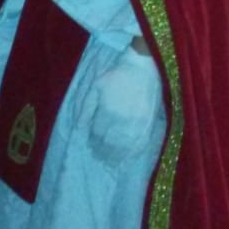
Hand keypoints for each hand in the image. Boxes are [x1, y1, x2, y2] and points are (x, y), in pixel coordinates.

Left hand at [76, 47, 161, 164]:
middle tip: (98, 156)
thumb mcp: (96, 86)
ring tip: (110, 162)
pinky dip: (133, 154)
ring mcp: (137, 124)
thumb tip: (79, 128)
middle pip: (110, 145)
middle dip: (102, 152)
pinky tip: (128, 159)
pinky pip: (141, 145)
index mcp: (108, 112)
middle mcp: (122, 122)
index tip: (91, 145)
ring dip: (116, 157)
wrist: (143, 66)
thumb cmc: (117, 75)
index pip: (97, 135)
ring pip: (124, 148)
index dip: (93, 142)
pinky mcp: (149, 124)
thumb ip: (86, 108)